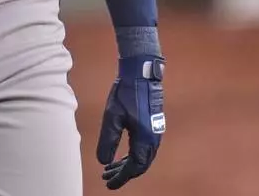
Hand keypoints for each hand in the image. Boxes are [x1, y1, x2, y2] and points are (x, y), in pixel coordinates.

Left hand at [96, 55, 164, 189]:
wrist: (141, 74)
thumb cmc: (126, 93)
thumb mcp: (112, 117)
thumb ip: (108, 141)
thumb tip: (103, 162)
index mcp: (144, 139)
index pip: (134, 167)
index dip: (121, 178)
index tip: (108, 184)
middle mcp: (153, 139)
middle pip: (139, 165)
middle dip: (122, 173)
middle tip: (106, 177)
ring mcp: (154, 132)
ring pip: (141, 157)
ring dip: (126, 165)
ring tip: (109, 168)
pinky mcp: (152, 126)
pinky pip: (143, 148)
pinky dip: (131, 155)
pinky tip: (120, 155)